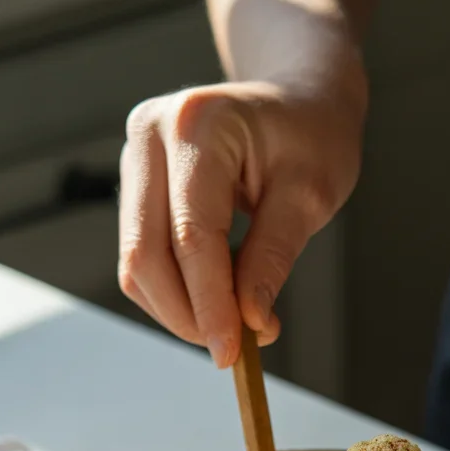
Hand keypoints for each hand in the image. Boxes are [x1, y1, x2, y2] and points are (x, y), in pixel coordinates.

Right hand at [118, 79, 364, 366]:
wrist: (298, 97)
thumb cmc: (313, 136)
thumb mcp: (310, 195)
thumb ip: (274, 258)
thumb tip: (250, 322)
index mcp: (198, 125)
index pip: (192, 234)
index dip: (209, 303)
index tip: (233, 353)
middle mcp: (151, 133)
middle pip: (146, 252)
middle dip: (187, 314)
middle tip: (234, 351)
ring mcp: (136, 156)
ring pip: (136, 261)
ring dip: (179, 309)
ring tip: (234, 325)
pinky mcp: (137, 182)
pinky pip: (142, 254)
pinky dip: (175, 290)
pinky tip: (215, 299)